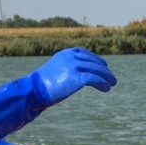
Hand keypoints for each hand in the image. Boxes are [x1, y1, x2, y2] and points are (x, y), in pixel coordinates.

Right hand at [0, 47, 116, 138]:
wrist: (33, 91)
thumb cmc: (41, 85)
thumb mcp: (54, 71)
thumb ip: (65, 70)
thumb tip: (74, 77)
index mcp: (64, 54)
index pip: (84, 53)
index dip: (95, 59)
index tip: (103, 65)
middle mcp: (70, 58)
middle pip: (92, 62)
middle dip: (103, 69)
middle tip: (111, 78)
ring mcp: (74, 67)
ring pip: (96, 70)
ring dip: (106, 77)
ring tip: (112, 84)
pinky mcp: (76, 78)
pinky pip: (95, 79)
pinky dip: (102, 83)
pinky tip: (106, 89)